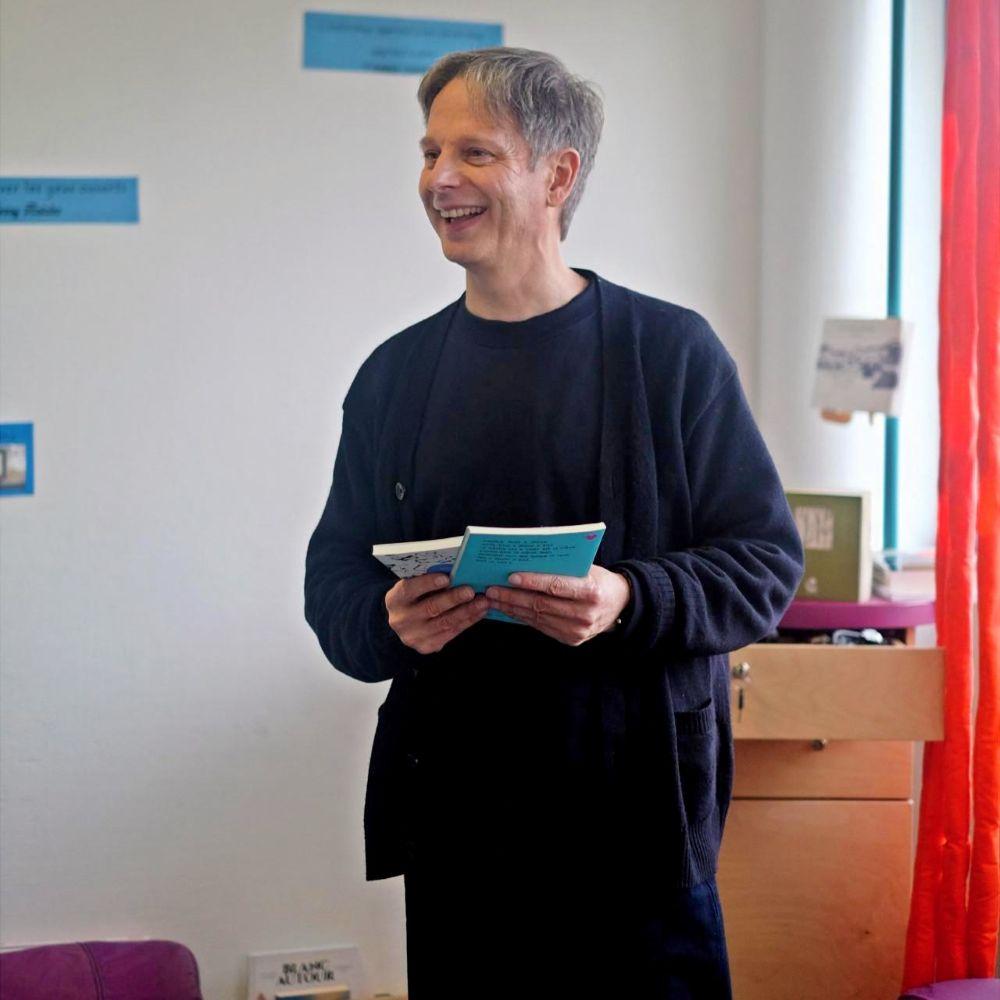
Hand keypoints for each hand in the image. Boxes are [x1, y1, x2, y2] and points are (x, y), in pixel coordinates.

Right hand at [385, 573, 488, 654]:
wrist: (404, 623)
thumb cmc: (414, 598)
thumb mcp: (414, 586)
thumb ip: (428, 580)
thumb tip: (456, 571)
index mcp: (395, 600)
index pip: (409, 589)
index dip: (428, 583)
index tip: (447, 577)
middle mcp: (401, 620)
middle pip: (431, 608)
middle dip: (453, 599)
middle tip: (471, 591)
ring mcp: (413, 636)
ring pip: (445, 622)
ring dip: (467, 611)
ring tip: (482, 602)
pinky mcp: (427, 646)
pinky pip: (451, 633)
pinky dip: (467, 621)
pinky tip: (479, 613)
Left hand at [485, 565, 630, 645]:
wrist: (620, 605)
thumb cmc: (599, 580)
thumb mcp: (587, 568)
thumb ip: (562, 566)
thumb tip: (528, 557)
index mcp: (591, 592)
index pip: (556, 586)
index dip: (532, 582)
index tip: (510, 576)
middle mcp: (585, 614)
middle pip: (542, 604)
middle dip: (513, 596)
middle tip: (491, 589)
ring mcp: (578, 631)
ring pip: (538, 617)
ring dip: (513, 608)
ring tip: (494, 598)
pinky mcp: (571, 640)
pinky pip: (541, 627)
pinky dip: (523, 617)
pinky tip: (509, 609)